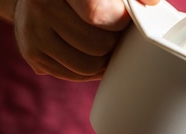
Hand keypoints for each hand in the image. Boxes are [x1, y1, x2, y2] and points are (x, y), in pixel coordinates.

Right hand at [13, 0, 158, 80]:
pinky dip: (88, 69)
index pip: (95, 12)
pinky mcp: (32, 54)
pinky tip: (87, 52)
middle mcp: (41, 5)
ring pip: (87, 66)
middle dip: (112, 42)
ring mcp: (33, 32)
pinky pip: (74, 75)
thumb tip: (153, 2)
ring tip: (103, 44)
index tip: (123, 18)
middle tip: (112, 32)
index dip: (117, 21)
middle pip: (96, 45)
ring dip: (103, 60)